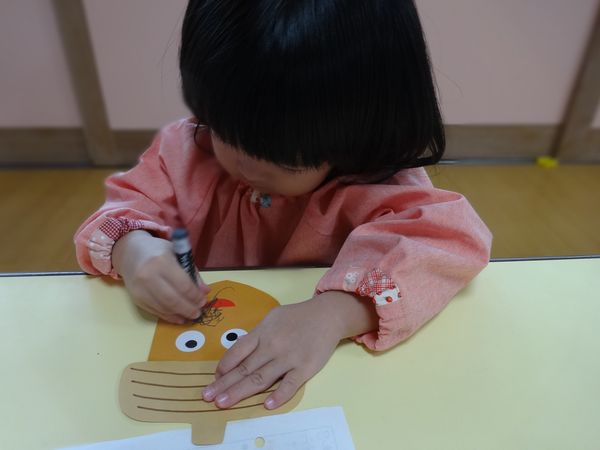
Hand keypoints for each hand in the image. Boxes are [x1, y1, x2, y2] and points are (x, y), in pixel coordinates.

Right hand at [113, 230, 208, 323]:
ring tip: (191, 316)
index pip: (183, 285)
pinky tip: (179, 317)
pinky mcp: (136, 299)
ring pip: (164, 308)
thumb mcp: (178, 254)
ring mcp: (140, 289)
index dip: (195, 296)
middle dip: (189, 309)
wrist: (130, 253)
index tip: (204, 300)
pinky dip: (168, 316)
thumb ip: (192, 272)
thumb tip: (205, 292)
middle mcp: (148, 276)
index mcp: (162, 261)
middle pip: (173, 300)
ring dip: (180, 315)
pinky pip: (155, 311)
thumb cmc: (158, 252)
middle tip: (199, 312)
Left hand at [202, 291, 378, 408]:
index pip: (238, 351)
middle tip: (207, 397)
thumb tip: (237, 353)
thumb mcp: (272, 318)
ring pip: (260, 378)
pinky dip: (279, 395)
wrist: (327, 315)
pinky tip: (267, 405)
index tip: (213, 379)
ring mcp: (289, 358)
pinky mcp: (305, 368)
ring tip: (223, 403)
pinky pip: (290, 383)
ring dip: (240, 392)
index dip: (224, 366)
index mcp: (262, 333)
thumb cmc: (296, 317)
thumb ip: (256, 336)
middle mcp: (272, 346)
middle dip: (224, 384)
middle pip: (244, 368)